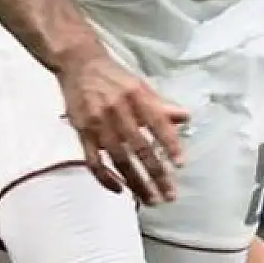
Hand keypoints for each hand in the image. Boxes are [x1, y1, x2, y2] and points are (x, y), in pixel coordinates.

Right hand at [56, 45, 189, 204]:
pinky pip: (93, 161)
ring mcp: (98, 123)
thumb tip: (185, 117)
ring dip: (136, 182)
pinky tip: (119, 189)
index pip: (157, 123)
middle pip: (140, 147)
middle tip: (169, 195)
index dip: (170, 144)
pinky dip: (105, 178)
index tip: (180, 164)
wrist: (78, 64)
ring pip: (119, 159)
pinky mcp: (82, 132)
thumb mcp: (140, 85)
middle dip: (156, 174)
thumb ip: (161, 104)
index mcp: (136, 95)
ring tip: (150, 199)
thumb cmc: (113, 76)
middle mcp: (118, 110)